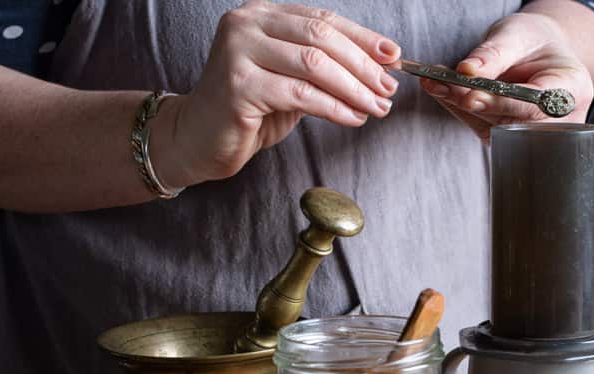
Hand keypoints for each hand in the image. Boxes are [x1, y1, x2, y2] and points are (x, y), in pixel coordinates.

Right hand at [154, 0, 399, 185]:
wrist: (199, 139)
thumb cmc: (247, 113)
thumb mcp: (289, 83)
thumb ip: (320, 70)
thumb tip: (376, 71)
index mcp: (262, 14)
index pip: (322, 19)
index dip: (362, 38)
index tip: (394, 57)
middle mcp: (247, 24)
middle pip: (321, 37)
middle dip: (363, 66)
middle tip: (389, 89)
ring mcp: (239, 51)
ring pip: (314, 64)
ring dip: (354, 89)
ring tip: (378, 107)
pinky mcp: (239, 85)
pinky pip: (300, 95)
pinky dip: (334, 108)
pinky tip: (354, 118)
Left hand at [421, 12, 593, 139]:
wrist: (536, 52)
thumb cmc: (534, 41)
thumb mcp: (518, 34)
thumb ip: (495, 52)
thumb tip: (467, 70)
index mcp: (571, 90)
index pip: (533, 103)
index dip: (501, 103)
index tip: (472, 97)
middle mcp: (554, 119)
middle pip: (509, 119)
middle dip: (473, 102)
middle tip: (443, 84)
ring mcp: (529, 132)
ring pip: (489, 126)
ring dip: (458, 105)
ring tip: (436, 81)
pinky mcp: (506, 137)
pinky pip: (479, 126)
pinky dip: (457, 108)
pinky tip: (440, 88)